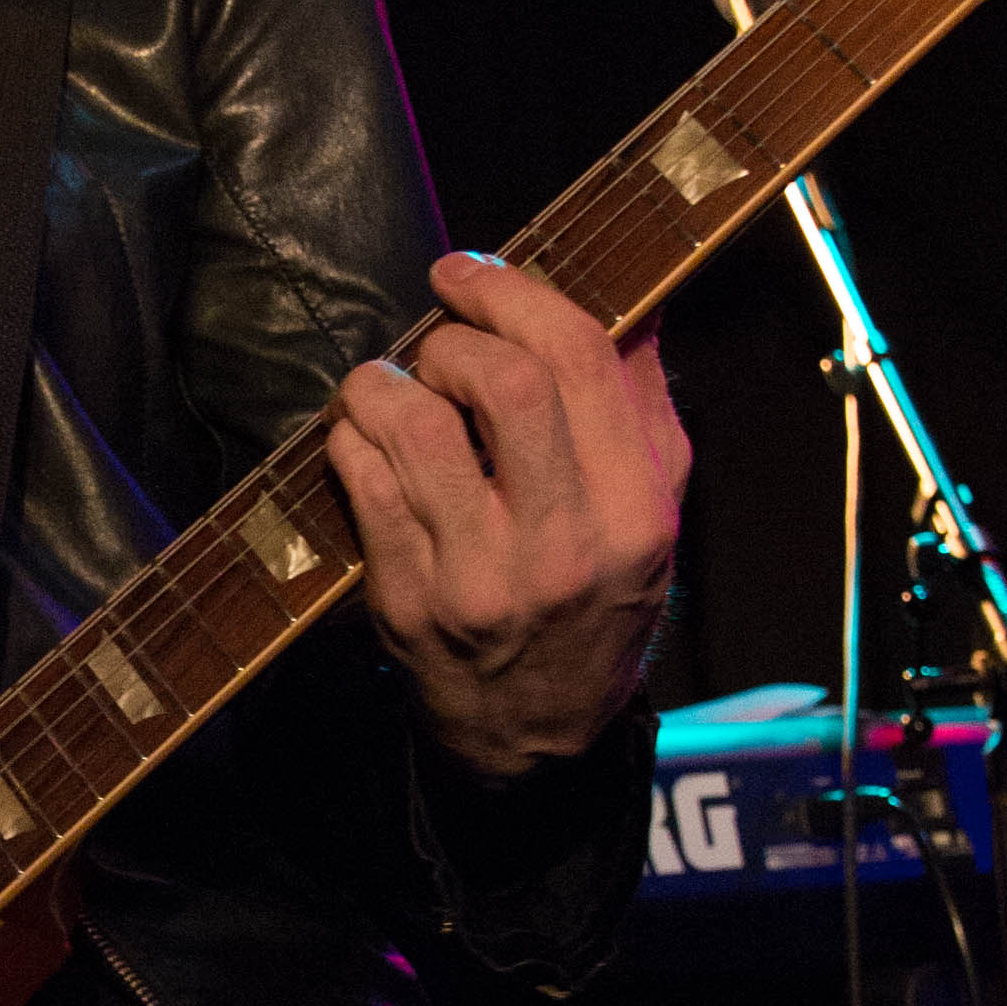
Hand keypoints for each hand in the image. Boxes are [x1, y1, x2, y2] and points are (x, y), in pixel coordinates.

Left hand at [325, 251, 687, 785]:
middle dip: (454, 335)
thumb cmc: (597, 597)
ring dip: (386, 381)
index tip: (474, 274)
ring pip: (415, 428)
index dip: (516, 293)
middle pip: (502, 382)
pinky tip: (365, 437)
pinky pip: (363, 484)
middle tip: (438, 340)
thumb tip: (634, 295)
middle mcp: (564, 545)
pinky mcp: (409, 603)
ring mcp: (480, 579)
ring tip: (389, 384)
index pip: (580, 359)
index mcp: (635, 510)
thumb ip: (642, 404)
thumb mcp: (653, 509)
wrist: (540, 732)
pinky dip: (353, 437)